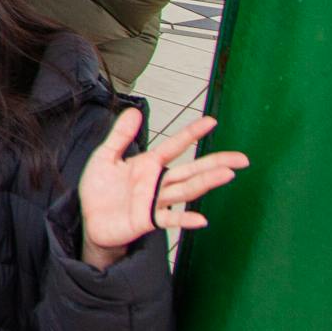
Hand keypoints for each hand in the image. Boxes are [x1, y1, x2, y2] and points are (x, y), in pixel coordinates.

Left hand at [77, 109, 249, 268]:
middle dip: (216, 163)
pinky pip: (169, 218)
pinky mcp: (147, 219)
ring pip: (186, 190)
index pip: (174, 146)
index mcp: (149, 165)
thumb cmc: (99, 190)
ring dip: (207, 183)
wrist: (89, 219)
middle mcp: (157, 182)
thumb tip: (134, 110)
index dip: (191, 133)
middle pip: (192, 170)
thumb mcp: (105, 156)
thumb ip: (121, 135)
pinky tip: (201, 220)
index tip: (211, 121)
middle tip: (242, 158)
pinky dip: (185, 219)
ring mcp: (155, 201)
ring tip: (229, 174)